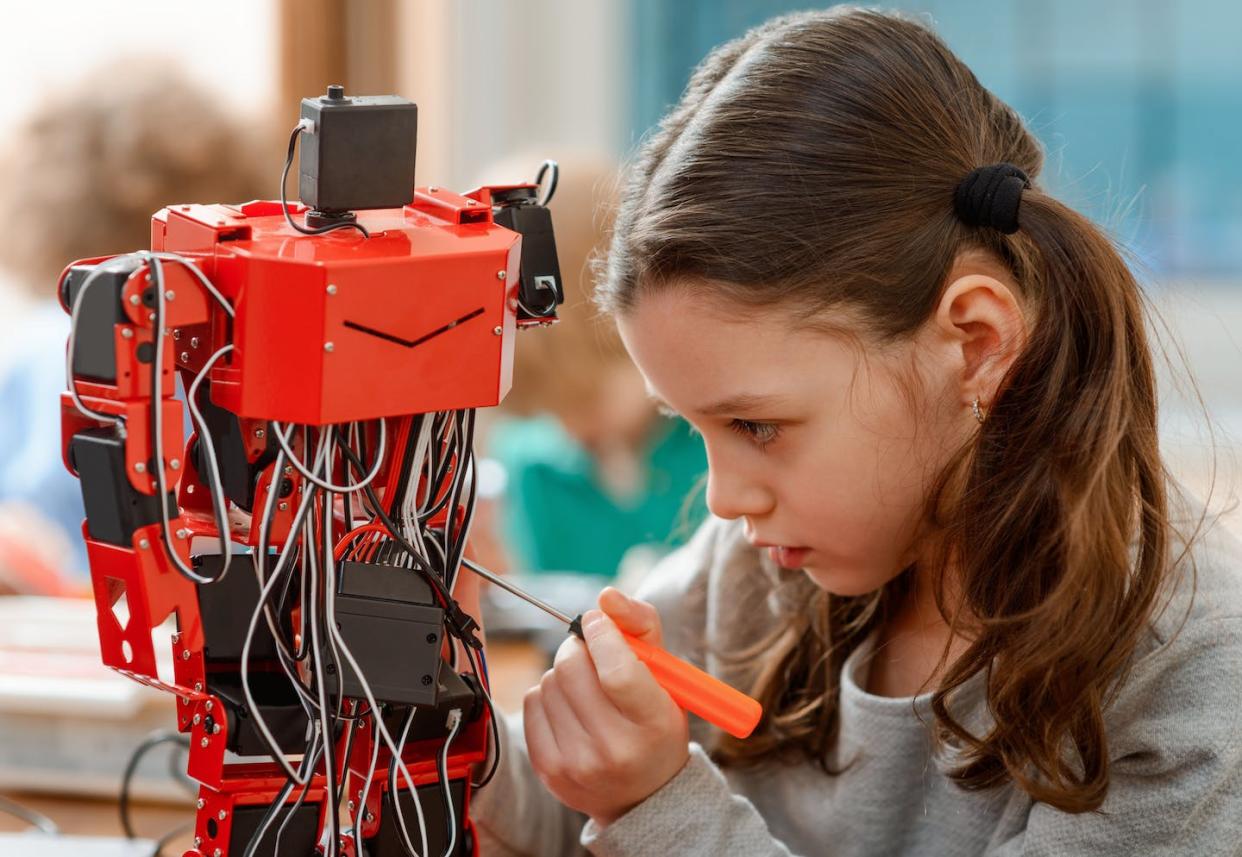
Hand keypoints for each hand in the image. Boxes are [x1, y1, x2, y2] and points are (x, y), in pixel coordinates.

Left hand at [523, 587, 689, 826]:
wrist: (642, 795)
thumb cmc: (654, 723)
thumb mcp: (666, 676)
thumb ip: (641, 626)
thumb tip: (605, 596)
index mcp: (654, 724)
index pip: (617, 671)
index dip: (602, 635)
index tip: (597, 622)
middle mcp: (616, 749)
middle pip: (572, 668)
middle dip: (579, 647)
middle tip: (592, 655)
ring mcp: (578, 763)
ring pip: (549, 681)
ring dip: (564, 673)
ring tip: (585, 689)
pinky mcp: (548, 769)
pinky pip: (531, 702)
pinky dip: (547, 695)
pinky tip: (569, 708)